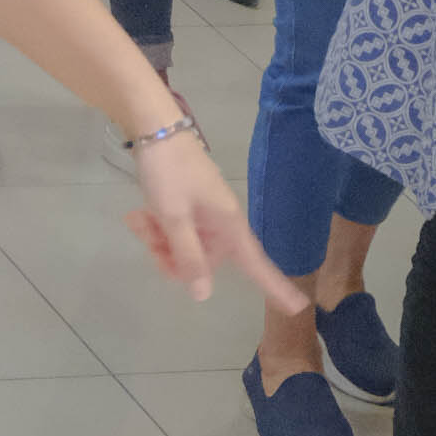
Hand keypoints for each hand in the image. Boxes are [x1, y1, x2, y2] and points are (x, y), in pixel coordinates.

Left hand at [123, 125, 290, 301]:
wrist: (153, 127)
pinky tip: (137, 216)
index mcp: (229, 225)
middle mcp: (221, 223)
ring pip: (185, 247)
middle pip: (204, 262)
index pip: (257, 264)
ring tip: (138, 221)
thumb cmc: (169, 171)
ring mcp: (204, 213)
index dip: (277, 287)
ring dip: (159, 241)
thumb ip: (189, 256)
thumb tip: (204, 295)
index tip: (297, 308)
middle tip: (149, 241)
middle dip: (174, 258)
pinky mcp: (188, 204)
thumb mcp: (175, 216)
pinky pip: (176, 229)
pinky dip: (157, 227)